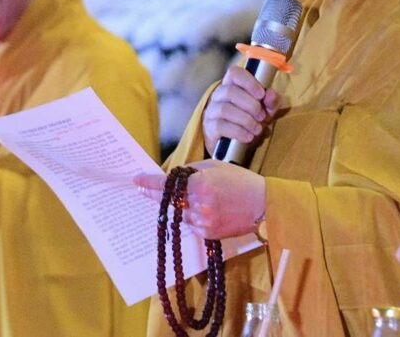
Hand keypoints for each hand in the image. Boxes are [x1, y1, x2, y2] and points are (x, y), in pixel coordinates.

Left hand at [134, 160, 265, 240]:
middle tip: (145, 190)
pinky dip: (193, 216)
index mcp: (200, 185)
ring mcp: (203, 222)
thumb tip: (173, 178)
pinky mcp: (208, 234)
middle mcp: (199, 205)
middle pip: (169, 202)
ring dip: (180, 206)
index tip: (136, 181)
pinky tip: (206, 209)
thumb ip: (192, 171)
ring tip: (194, 197)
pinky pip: (191, 224)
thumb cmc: (240, 181)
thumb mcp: (215, 166)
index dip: (149, 183)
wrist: (263, 204)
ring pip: (180, 214)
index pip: (167, 185)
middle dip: (158, 195)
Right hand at [202, 66, 278, 154]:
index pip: (234, 73)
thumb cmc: (250, 119)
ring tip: (257, 129)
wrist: (233, 143)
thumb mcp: (265, 109)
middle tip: (262, 116)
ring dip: (246, 120)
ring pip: (225, 109)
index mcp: (231, 85)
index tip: (261, 94)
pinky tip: (248, 137)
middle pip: (230, 92)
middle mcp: (218, 95)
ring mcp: (212, 111)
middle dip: (250, 105)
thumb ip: (270, 101)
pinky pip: (221, 126)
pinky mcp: (209, 127)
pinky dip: (238, 131)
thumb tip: (271, 95)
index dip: (248, 82)